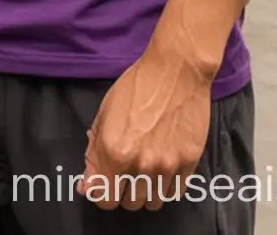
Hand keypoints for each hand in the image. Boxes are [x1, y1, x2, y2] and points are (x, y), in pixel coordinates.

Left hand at [82, 49, 211, 209]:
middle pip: (129, 203)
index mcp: (114, 151)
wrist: (174, 72)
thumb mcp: (103, 115)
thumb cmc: (135, 87)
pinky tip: (161, 169)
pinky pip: (175, 192)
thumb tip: (87, 185)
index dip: (101, 193)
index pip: (104, 197)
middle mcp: (140, 164)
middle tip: (123, 174)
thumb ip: (94, 153)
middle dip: (122, 192)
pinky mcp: (189, 163)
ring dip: (145, 192)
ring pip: (153, 202)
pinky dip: (165, 186)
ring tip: (143, 172)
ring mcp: (167, 166)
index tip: (103, 183)